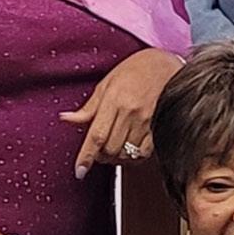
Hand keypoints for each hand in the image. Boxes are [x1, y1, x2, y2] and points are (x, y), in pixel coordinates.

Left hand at [60, 49, 183, 176]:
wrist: (166, 63)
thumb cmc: (136, 69)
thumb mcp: (107, 83)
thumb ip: (89, 107)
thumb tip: (67, 118)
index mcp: (114, 99)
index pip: (96, 135)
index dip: (86, 156)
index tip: (80, 171)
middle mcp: (130, 112)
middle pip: (110, 149)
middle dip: (100, 156)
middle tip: (97, 150)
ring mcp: (147, 121)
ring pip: (126, 153)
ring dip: (116, 157)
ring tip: (112, 148)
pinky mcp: (159, 127)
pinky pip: (144, 153)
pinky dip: (134, 157)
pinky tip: (129, 148)